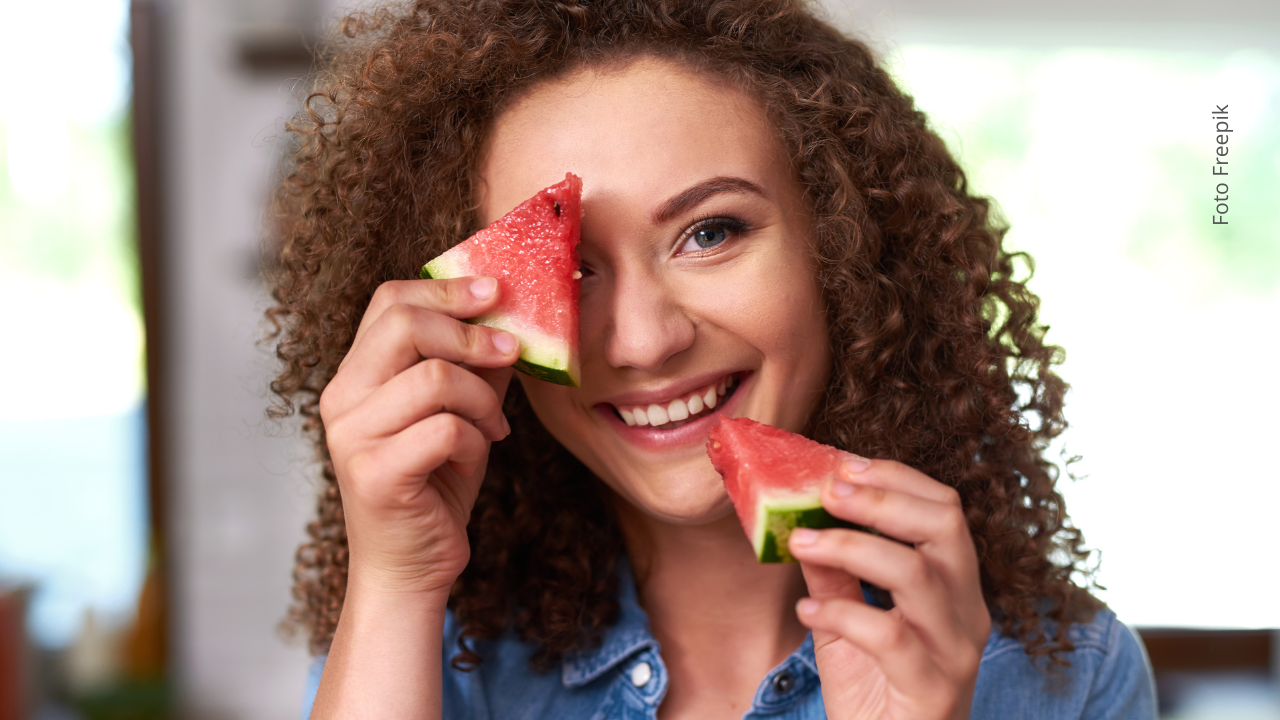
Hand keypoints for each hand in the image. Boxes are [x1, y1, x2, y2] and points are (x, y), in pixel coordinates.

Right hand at [318, 276, 519, 596]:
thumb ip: (474, 364)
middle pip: (405, 325)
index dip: (446, 289)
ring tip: (492, 426)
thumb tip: (511, 314)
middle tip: (513, 351)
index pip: (390, 302)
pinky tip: (474, 457)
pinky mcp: (375, 475)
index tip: (496, 291)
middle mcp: (341, 400)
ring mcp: (352, 438)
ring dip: (482, 400)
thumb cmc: (436, 485)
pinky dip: (474, 440)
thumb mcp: (460, 412)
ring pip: (435, 378)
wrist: (411, 568)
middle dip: (472, 333)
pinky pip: (445, 429)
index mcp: (355, 376)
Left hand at [787, 458, 990, 719]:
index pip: (944, 510)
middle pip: (944, 526)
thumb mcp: (847, 626)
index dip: (894, 478)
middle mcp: (967, 614)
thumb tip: (801, 520)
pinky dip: (841, 614)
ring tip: (800, 541)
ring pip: (917, 574)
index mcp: (955, 589)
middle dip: (880, 498)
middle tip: (825, 490)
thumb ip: (833, 576)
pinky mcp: (932, 690)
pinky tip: (806, 612)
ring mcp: (955, 652)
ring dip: (850, 547)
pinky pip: (889, 636)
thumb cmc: (874, 696)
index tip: (840, 464)